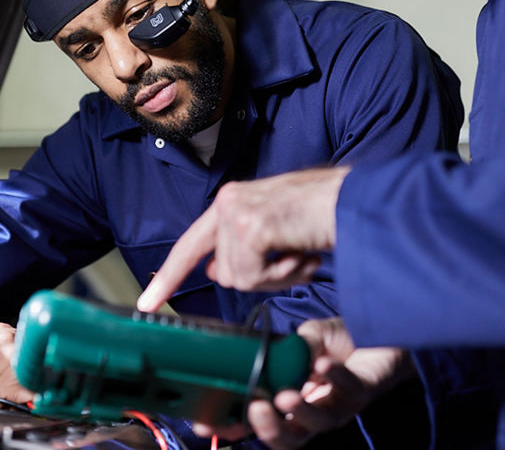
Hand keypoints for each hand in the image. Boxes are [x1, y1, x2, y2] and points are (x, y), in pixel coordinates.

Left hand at [137, 166, 348, 311]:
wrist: (356, 202)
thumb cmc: (327, 215)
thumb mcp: (278, 231)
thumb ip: (244, 247)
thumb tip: (216, 271)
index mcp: (232, 200)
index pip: (191, 243)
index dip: (169, 276)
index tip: (148, 304)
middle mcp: (228, 200)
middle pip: (221, 272)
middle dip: (259, 277)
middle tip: (294, 258)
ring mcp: (237, 213)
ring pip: (238, 279)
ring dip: (276, 276)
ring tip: (302, 253)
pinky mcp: (250, 227)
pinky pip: (252, 278)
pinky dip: (283, 276)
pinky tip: (303, 254)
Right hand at [238, 318, 413, 449]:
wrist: (385, 333)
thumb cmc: (343, 340)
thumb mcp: (309, 336)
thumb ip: (291, 346)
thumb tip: (272, 352)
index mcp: (292, 400)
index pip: (257, 421)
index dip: (231, 425)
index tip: (206, 422)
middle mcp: (314, 410)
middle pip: (287, 439)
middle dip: (267, 430)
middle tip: (255, 410)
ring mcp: (340, 404)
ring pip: (317, 425)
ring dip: (299, 412)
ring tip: (285, 395)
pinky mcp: (363, 391)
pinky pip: (348, 389)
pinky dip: (334, 376)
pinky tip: (323, 363)